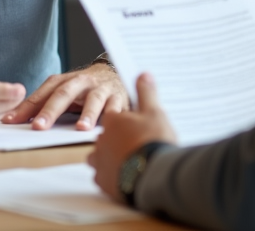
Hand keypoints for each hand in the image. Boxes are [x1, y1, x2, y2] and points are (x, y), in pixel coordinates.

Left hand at [1, 62, 127, 130]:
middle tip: (39, 127)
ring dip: (88, 113)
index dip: (25, 108)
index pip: (41, 94)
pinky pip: (117, 107)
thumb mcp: (63, 92)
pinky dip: (113, 116)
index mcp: (64, 81)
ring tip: (80, 128)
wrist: (115, 73)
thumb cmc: (83, 89)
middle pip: (64, 94)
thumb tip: (12, 120)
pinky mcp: (119, 97)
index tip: (9, 121)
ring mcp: (101, 88)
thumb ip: (43, 104)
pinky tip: (108, 127)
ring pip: (94, 99)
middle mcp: (81, 82)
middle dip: (51, 111)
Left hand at [88, 73, 176, 201]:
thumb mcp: (154, 111)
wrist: (154, 173)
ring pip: (99, 156)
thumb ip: (146, 92)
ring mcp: (101, 161)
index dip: (124, 121)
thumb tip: (142, 74)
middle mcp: (102, 139)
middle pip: (105, 136)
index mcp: (113, 120)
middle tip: (134, 143)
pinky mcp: (103, 181)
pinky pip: (102, 176)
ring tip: (128, 159)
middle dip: (117, 139)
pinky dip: (110, 174)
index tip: (134, 126)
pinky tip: (124, 175)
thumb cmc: (154, 141)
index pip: (112, 116)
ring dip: (110, 156)